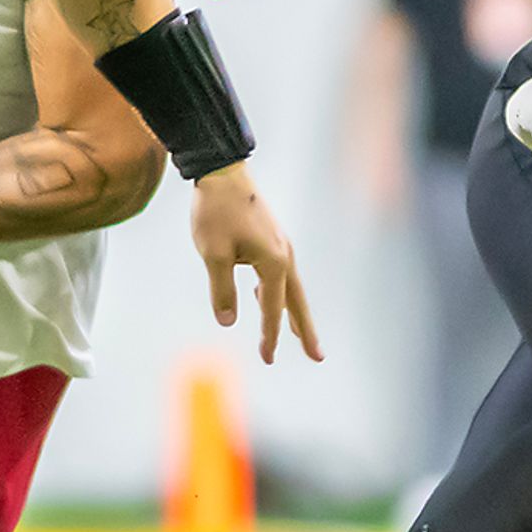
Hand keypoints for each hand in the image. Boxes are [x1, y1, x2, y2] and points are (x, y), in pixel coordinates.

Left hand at [188, 161, 319, 363]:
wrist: (222, 172)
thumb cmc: (215, 212)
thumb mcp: (213, 253)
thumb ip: (222, 289)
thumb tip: (227, 321)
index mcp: (273, 262)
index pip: (272, 309)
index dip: (269, 336)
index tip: (267, 359)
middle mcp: (284, 255)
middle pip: (297, 302)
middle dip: (305, 331)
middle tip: (318, 357)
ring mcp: (281, 245)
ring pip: (290, 288)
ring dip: (293, 313)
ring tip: (300, 336)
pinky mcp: (272, 238)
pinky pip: (279, 273)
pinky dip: (278, 292)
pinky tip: (267, 298)